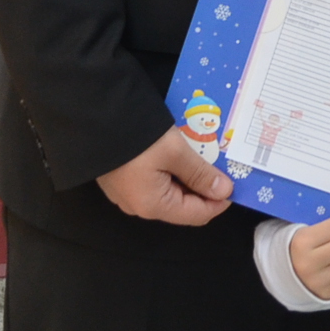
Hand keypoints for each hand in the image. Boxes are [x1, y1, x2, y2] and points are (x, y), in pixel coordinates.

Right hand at [95, 127, 232, 225]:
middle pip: (183, 205)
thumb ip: (200, 174)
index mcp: (153, 205)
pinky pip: (155, 182)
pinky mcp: (122, 179)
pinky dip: (171, 171)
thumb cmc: (138, 136)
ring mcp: (128, 193)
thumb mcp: (175, 152)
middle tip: (220, 164)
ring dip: (188, 177)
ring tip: (203, 155)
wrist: (95, 115)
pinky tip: (180, 153)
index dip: (219, 201)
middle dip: (204, 186)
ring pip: (169, 192)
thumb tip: (224, 192)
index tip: (234, 183)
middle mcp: (139, 206)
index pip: (197, 215)